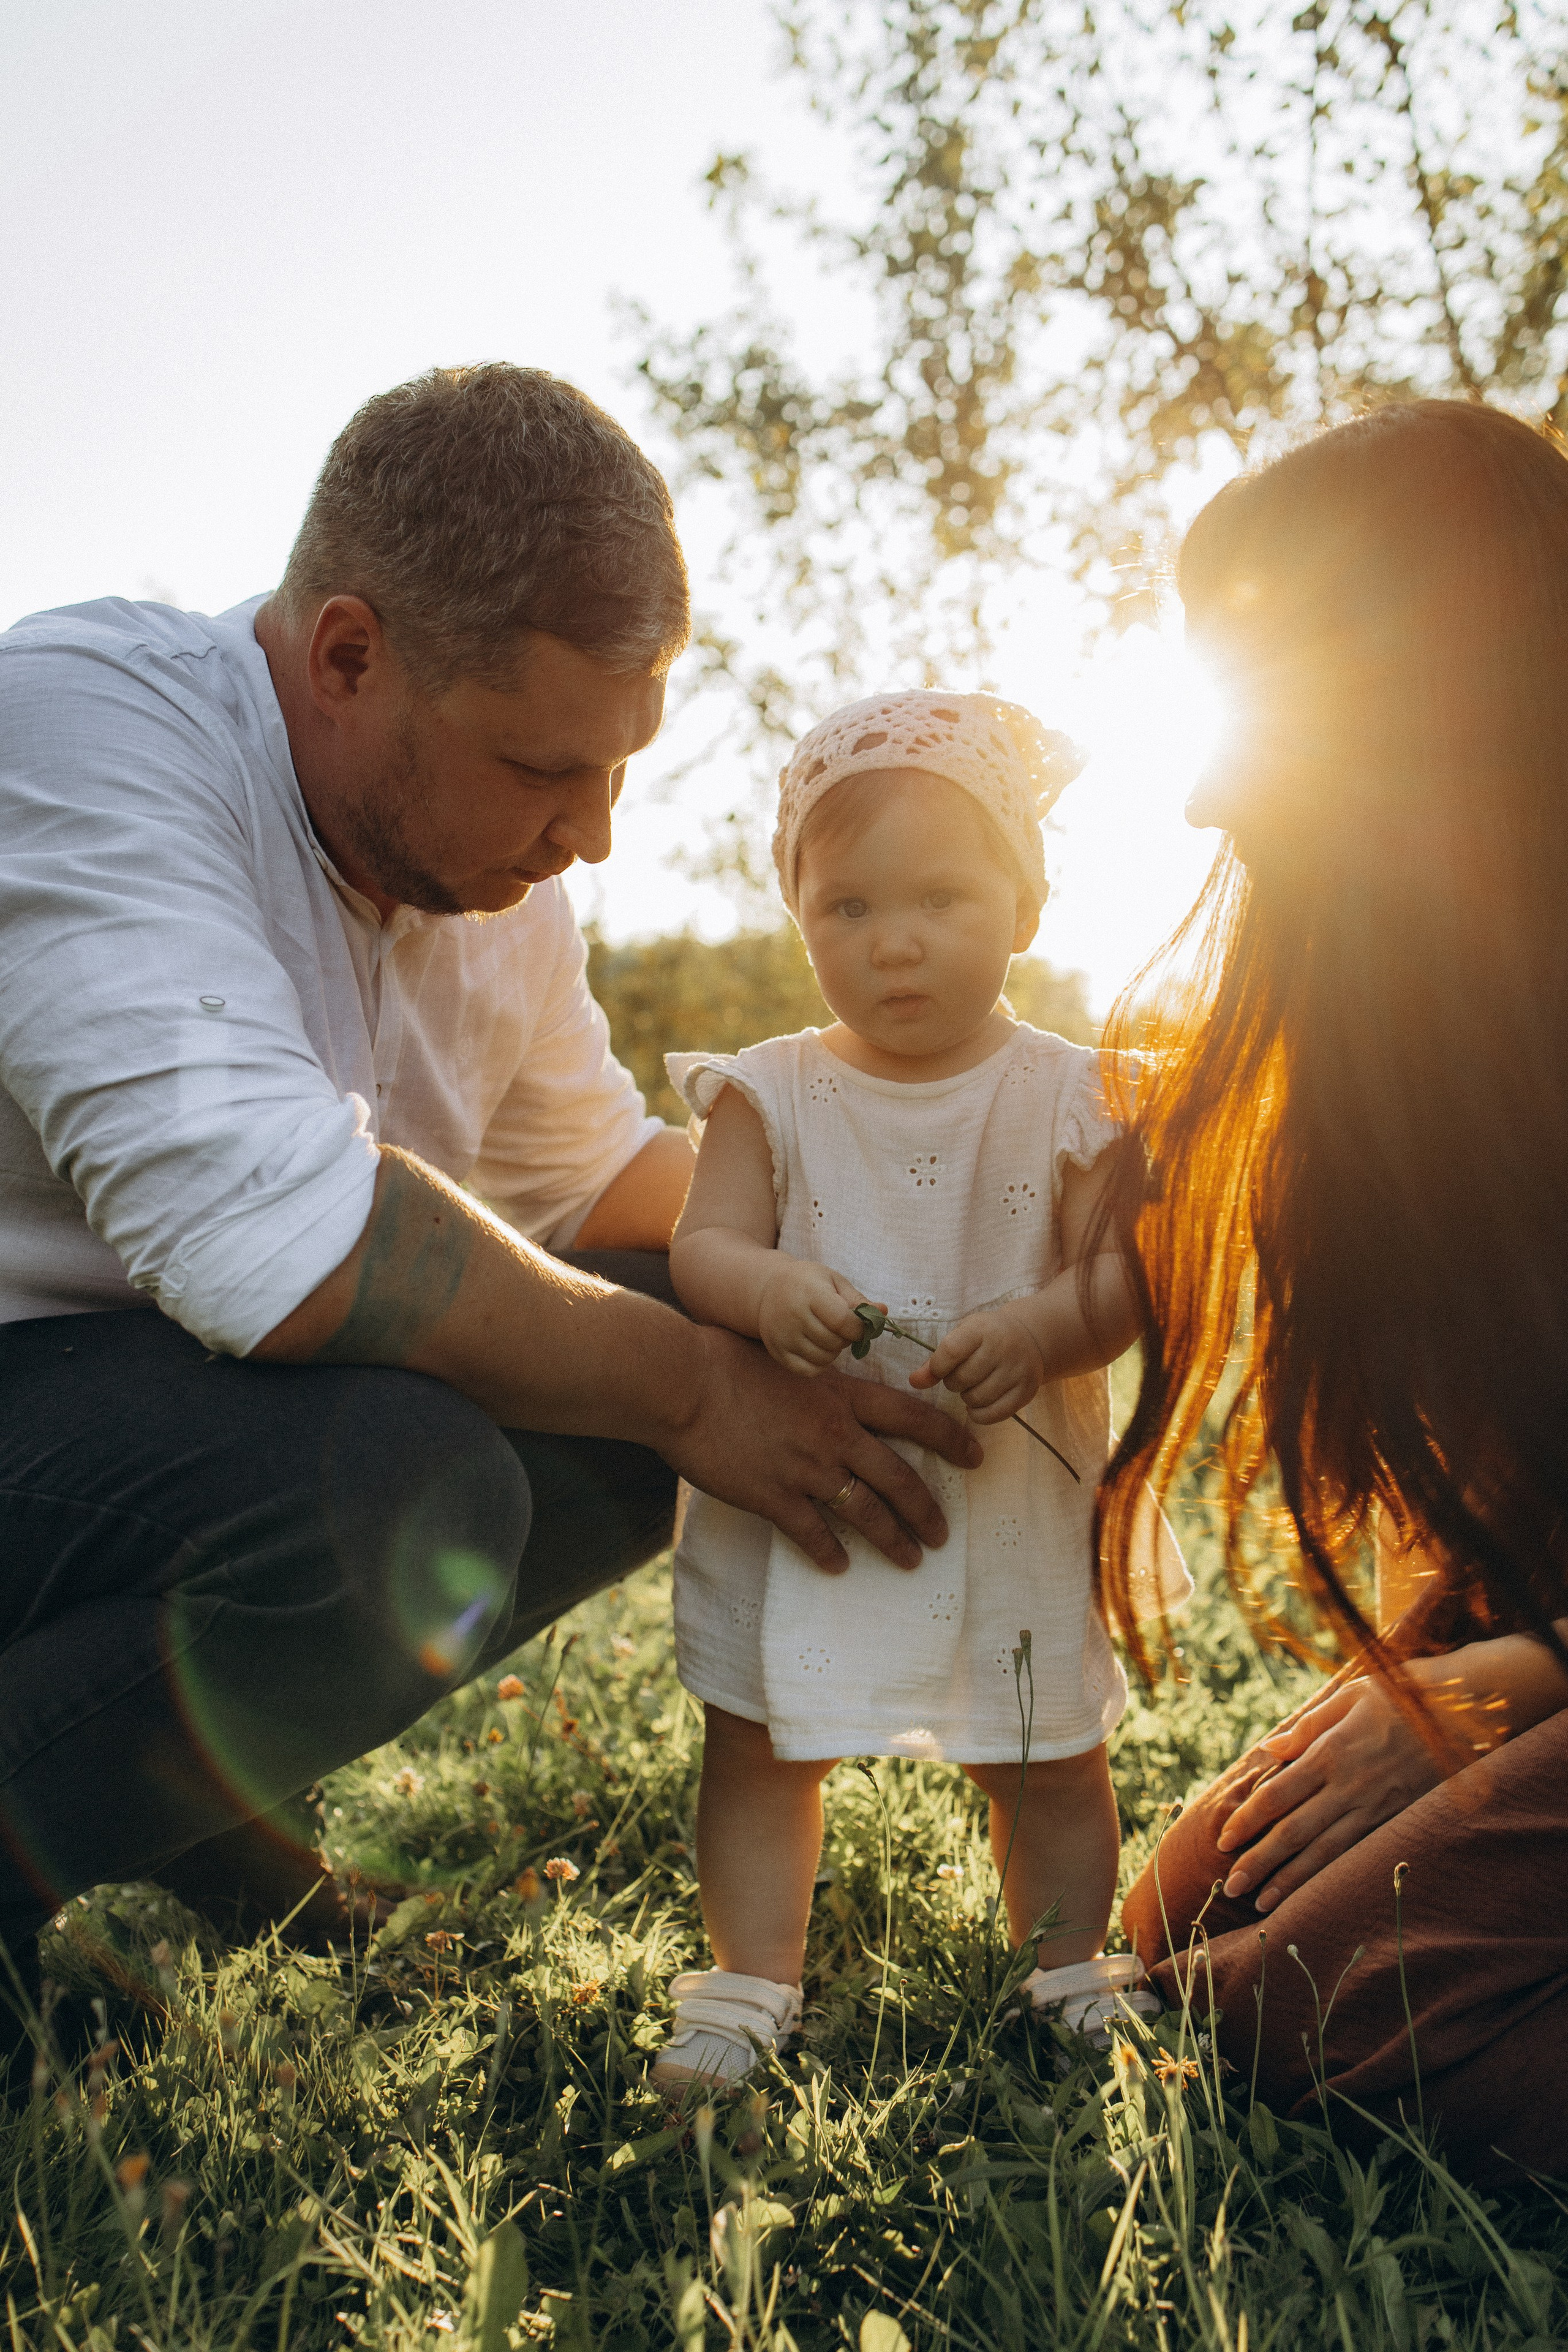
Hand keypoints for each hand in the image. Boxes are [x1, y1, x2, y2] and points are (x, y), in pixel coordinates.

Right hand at [667, 1327, 983, 1573]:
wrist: (684, 1384)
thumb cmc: (728, 1360)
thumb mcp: (790, 1359)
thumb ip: (822, 1379)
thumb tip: (838, 1384)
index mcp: (843, 1396)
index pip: (914, 1418)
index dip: (951, 1439)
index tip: (976, 1456)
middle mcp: (836, 1435)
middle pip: (899, 1479)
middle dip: (927, 1511)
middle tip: (943, 1534)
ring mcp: (807, 1470)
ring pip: (866, 1513)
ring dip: (892, 1540)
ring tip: (910, 1560)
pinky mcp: (774, 1497)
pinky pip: (813, 1534)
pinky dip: (829, 1553)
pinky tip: (839, 1565)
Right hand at [757, 1260, 873, 1375]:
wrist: (768, 1289)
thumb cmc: (807, 1282)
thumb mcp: (833, 1281)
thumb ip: (858, 1299)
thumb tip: (883, 1312)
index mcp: (810, 1293)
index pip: (843, 1321)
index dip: (859, 1328)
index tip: (860, 1325)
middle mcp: (793, 1316)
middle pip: (834, 1342)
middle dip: (847, 1338)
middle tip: (841, 1328)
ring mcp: (783, 1336)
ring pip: (824, 1358)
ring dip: (834, 1351)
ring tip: (828, 1335)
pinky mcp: (777, 1352)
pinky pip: (809, 1371)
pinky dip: (820, 1364)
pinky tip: (819, 1348)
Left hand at [909, 1304, 1045, 1422]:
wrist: (1029, 1338)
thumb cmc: (987, 1337)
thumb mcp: (962, 1336)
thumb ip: (936, 1359)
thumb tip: (914, 1382)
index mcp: (982, 1329)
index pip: (951, 1351)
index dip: (938, 1367)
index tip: (940, 1369)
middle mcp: (1003, 1347)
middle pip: (963, 1379)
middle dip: (954, 1382)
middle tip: (961, 1376)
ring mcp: (1018, 1370)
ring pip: (977, 1399)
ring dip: (967, 1397)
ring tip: (973, 1385)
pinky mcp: (1027, 1391)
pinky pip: (993, 1415)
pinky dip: (979, 1414)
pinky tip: (980, 1403)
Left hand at [1212, 1672, 1450, 1912]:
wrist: (1463, 1712)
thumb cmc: (1398, 1698)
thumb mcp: (1349, 1696)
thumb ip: (1307, 1726)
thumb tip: (1269, 1751)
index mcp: (1330, 1752)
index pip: (1277, 1795)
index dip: (1247, 1820)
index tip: (1223, 1841)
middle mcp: (1349, 1786)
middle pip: (1294, 1832)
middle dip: (1260, 1861)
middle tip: (1231, 1886)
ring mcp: (1375, 1808)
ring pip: (1325, 1852)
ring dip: (1290, 1880)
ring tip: (1261, 1903)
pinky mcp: (1397, 1820)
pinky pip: (1356, 1854)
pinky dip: (1331, 1876)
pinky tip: (1312, 1894)